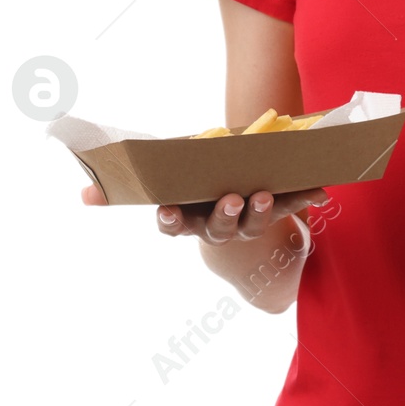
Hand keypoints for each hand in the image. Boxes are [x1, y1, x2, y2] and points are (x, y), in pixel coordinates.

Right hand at [80, 183, 328, 245]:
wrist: (236, 206)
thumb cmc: (193, 186)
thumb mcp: (164, 179)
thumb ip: (121, 187)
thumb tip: (82, 195)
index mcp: (189, 216)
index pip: (174, 224)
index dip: (172, 219)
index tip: (169, 210)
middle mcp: (218, 225)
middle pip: (220, 227)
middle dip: (226, 214)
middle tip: (231, 199)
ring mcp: (248, 222)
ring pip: (254, 222)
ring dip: (262, 210)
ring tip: (265, 194)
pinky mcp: (277, 209)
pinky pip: (292, 205)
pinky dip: (306, 197)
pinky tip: (322, 191)